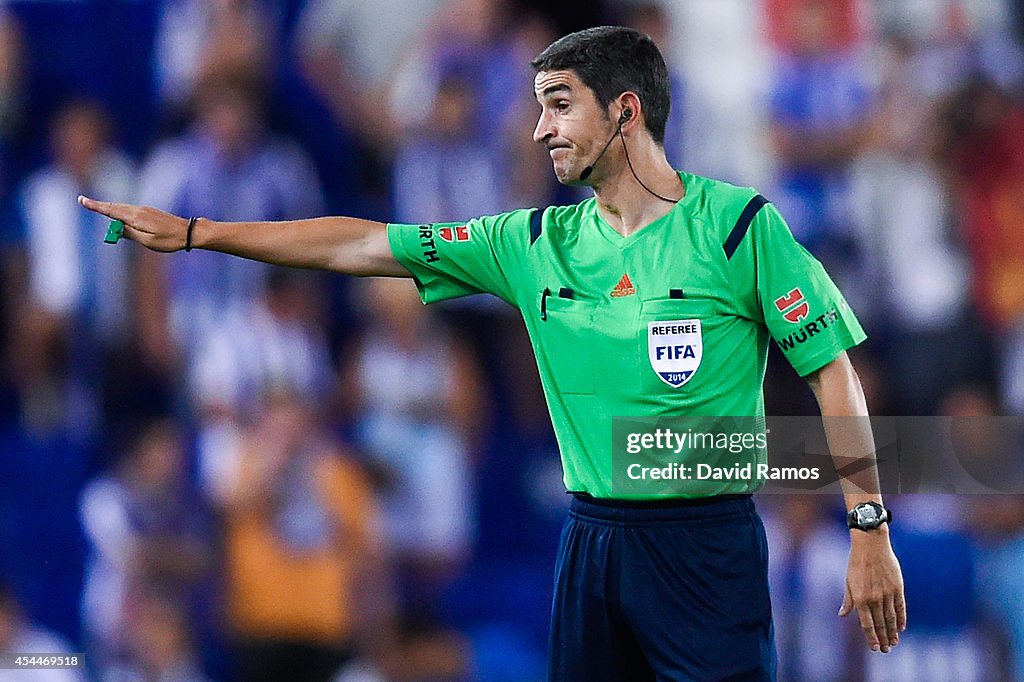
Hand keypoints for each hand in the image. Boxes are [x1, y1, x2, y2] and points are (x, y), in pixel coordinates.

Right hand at [78, 195, 190, 251]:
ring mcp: (145, 210)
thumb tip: (115, 228)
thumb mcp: (148, 241)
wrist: (188, 232)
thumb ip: (130, 234)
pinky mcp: (149, 212)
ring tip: (96, 206)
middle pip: (114, 207)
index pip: (111, 211)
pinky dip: (119, 211)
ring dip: (109, 208)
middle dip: (99, 205)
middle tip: (83, 201)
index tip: (82, 200)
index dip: (96, 206)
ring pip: (122, 208)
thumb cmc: (169, 240)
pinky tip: (117, 213)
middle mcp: (139, 210)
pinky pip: (130, 210)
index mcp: (136, 217)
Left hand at [839, 529, 905, 652]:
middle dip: (883, 638)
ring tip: (894, 643)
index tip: (875, 648)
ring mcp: (887, 593)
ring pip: (891, 618)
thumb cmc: (856, 562)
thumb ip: (848, 600)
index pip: (867, 624)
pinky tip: (901, 628)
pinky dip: (901, 618)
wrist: (871, 544)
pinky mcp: (897, 587)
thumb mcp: (848, 581)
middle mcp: (874, 598)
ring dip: (893, 632)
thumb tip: (843, 615)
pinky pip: (901, 607)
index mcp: (860, 598)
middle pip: (880, 624)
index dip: (871, 637)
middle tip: (887, 650)